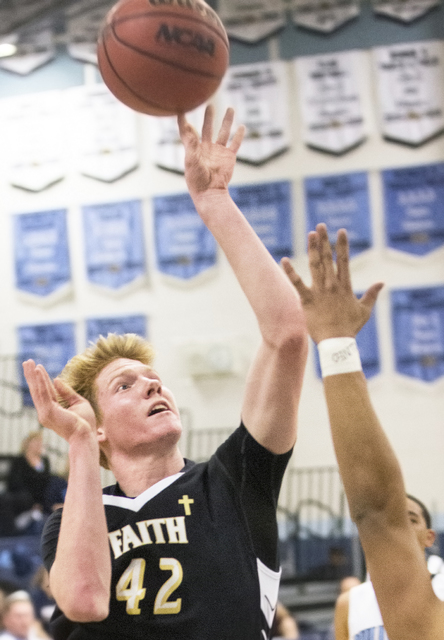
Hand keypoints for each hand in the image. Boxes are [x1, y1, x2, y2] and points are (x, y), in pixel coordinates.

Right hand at [23, 360, 96, 444]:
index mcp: (53, 409)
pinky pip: (43, 393)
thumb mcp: (78, 402)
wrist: (86, 435)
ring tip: (28, 362)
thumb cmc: (85, 422)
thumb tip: (56, 379)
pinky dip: (40, 381)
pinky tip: (38, 371)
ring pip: (38, 390)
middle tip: (26, 362)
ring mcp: (45, 412)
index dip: (41, 378)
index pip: (45, 391)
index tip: (38, 367)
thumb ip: (67, 392)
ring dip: (32, 375)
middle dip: (31, 375)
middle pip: (37, 390)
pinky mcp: (48, 411)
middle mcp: (46, 411)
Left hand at [178, 105, 244, 198]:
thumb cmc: (197, 179)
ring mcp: (218, 152)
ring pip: (224, 132)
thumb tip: (189, 126)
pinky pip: (235, 144)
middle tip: (209, 104)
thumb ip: (191, 143)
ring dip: (227, 121)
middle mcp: (206, 148)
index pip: (187, 131)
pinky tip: (242, 126)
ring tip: (230, 109)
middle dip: (208, 117)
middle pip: (207, 128)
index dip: (183, 121)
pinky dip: (239, 136)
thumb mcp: (191, 160)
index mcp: (194, 149)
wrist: (210, 192)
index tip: (181, 108)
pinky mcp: (229, 157)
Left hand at [281, 224, 382, 343]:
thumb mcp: (365, 310)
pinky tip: (284, 260)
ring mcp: (319, 291)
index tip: (341, 231)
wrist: (337, 343)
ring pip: (315, 265)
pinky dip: (290, 272)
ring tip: (310, 234)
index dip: (342, 245)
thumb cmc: (350, 328)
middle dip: (324, 241)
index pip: (344, 260)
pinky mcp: (306, 300)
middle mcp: (332, 285)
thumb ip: (372, 295)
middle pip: (328, 258)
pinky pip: (297, 283)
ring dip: (312, 249)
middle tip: (321, 225)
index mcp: (345, 286)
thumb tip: (381, 282)